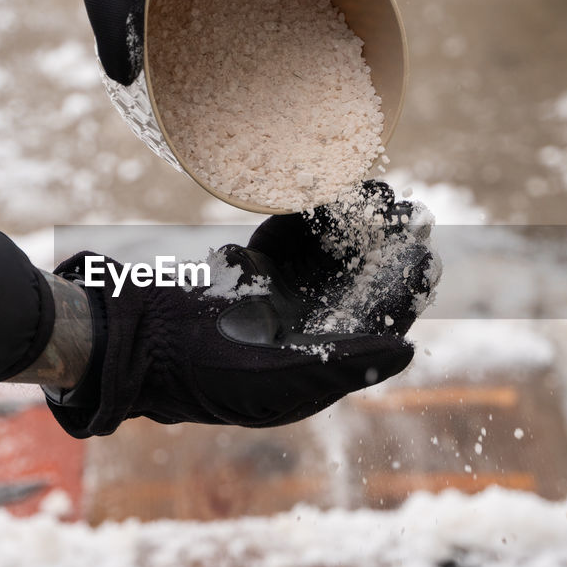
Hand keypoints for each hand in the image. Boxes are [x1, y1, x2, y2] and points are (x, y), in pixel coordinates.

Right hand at [44, 183, 437, 437]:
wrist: (140, 342)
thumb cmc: (210, 376)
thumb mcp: (283, 379)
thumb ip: (345, 364)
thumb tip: (408, 348)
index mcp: (324, 357)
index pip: (378, 319)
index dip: (405, 288)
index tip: (426, 252)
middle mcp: (309, 324)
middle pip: (361, 278)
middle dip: (385, 243)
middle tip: (409, 208)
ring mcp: (282, 293)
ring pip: (331, 251)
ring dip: (354, 221)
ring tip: (377, 188)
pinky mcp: (255, 267)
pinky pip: (291, 235)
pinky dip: (309, 212)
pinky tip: (330, 188)